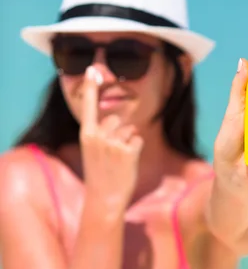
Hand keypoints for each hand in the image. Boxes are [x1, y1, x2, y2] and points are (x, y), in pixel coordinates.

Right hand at [79, 67, 143, 211]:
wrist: (104, 199)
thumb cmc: (100, 174)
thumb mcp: (93, 151)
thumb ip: (101, 134)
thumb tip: (118, 121)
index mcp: (86, 135)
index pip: (89, 107)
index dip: (92, 87)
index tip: (92, 69)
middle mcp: (98, 136)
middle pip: (116, 119)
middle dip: (119, 131)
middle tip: (113, 154)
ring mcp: (114, 144)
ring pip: (130, 129)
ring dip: (129, 140)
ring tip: (120, 160)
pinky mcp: (129, 151)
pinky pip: (139, 139)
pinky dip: (137, 149)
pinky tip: (128, 163)